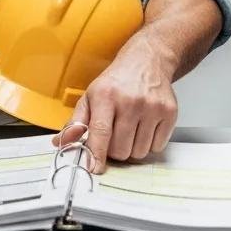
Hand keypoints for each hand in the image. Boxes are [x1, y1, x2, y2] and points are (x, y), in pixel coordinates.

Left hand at [53, 40, 177, 173]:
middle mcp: (130, 101)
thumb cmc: (116, 82)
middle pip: (120, 149)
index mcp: (106, 96)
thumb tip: (61, 143)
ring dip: (132, 148)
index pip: (100, 132)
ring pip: (139, 152)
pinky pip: (157, 147)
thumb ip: (76, 122)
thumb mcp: (91, 96)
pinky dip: (149, 143)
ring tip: (130, 129)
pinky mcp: (169, 112)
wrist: (147, 61)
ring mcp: (152, 107)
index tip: (94, 168)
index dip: (96, 154)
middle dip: (115, 150)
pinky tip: (145, 127)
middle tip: (114, 136)